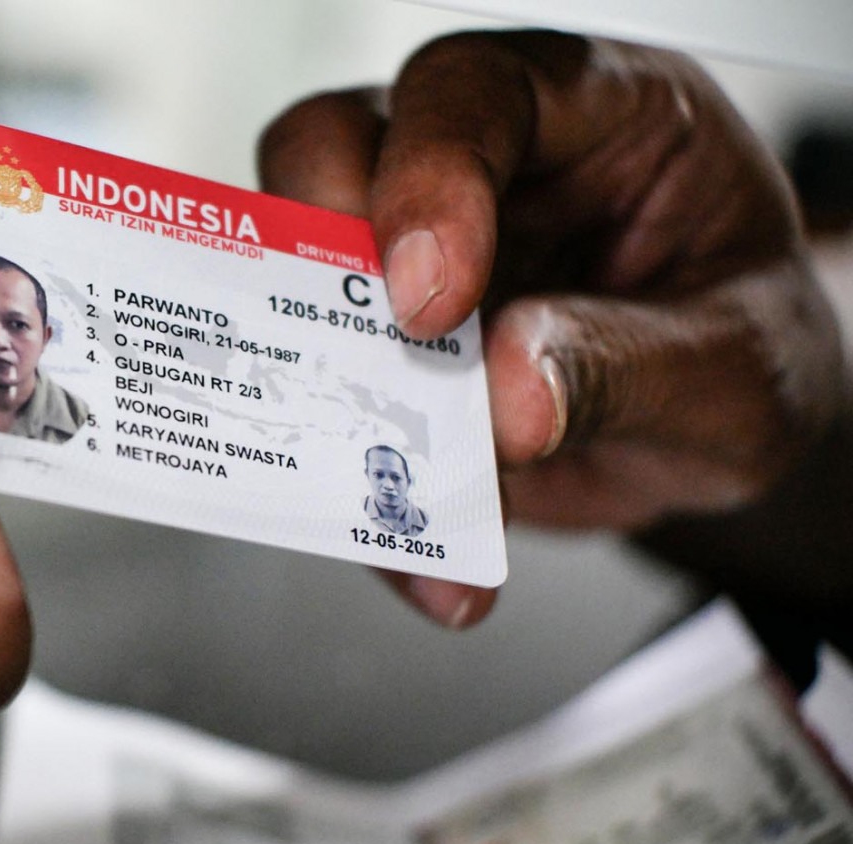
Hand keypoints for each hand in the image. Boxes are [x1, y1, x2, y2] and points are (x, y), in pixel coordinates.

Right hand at [258, 31, 846, 626]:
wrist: (710, 428)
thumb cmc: (742, 349)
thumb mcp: (740, 367)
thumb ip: (628, 367)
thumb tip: (506, 395)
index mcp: (589, 114)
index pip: (474, 91)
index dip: (428, 179)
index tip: (432, 298)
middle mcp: (479, 167)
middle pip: (336, 147)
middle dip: (326, 259)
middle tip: (376, 361)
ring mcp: (410, 254)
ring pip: (290, 270)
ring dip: (323, 385)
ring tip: (399, 478)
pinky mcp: (376, 348)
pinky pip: (324, 407)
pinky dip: (361, 499)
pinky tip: (429, 563)